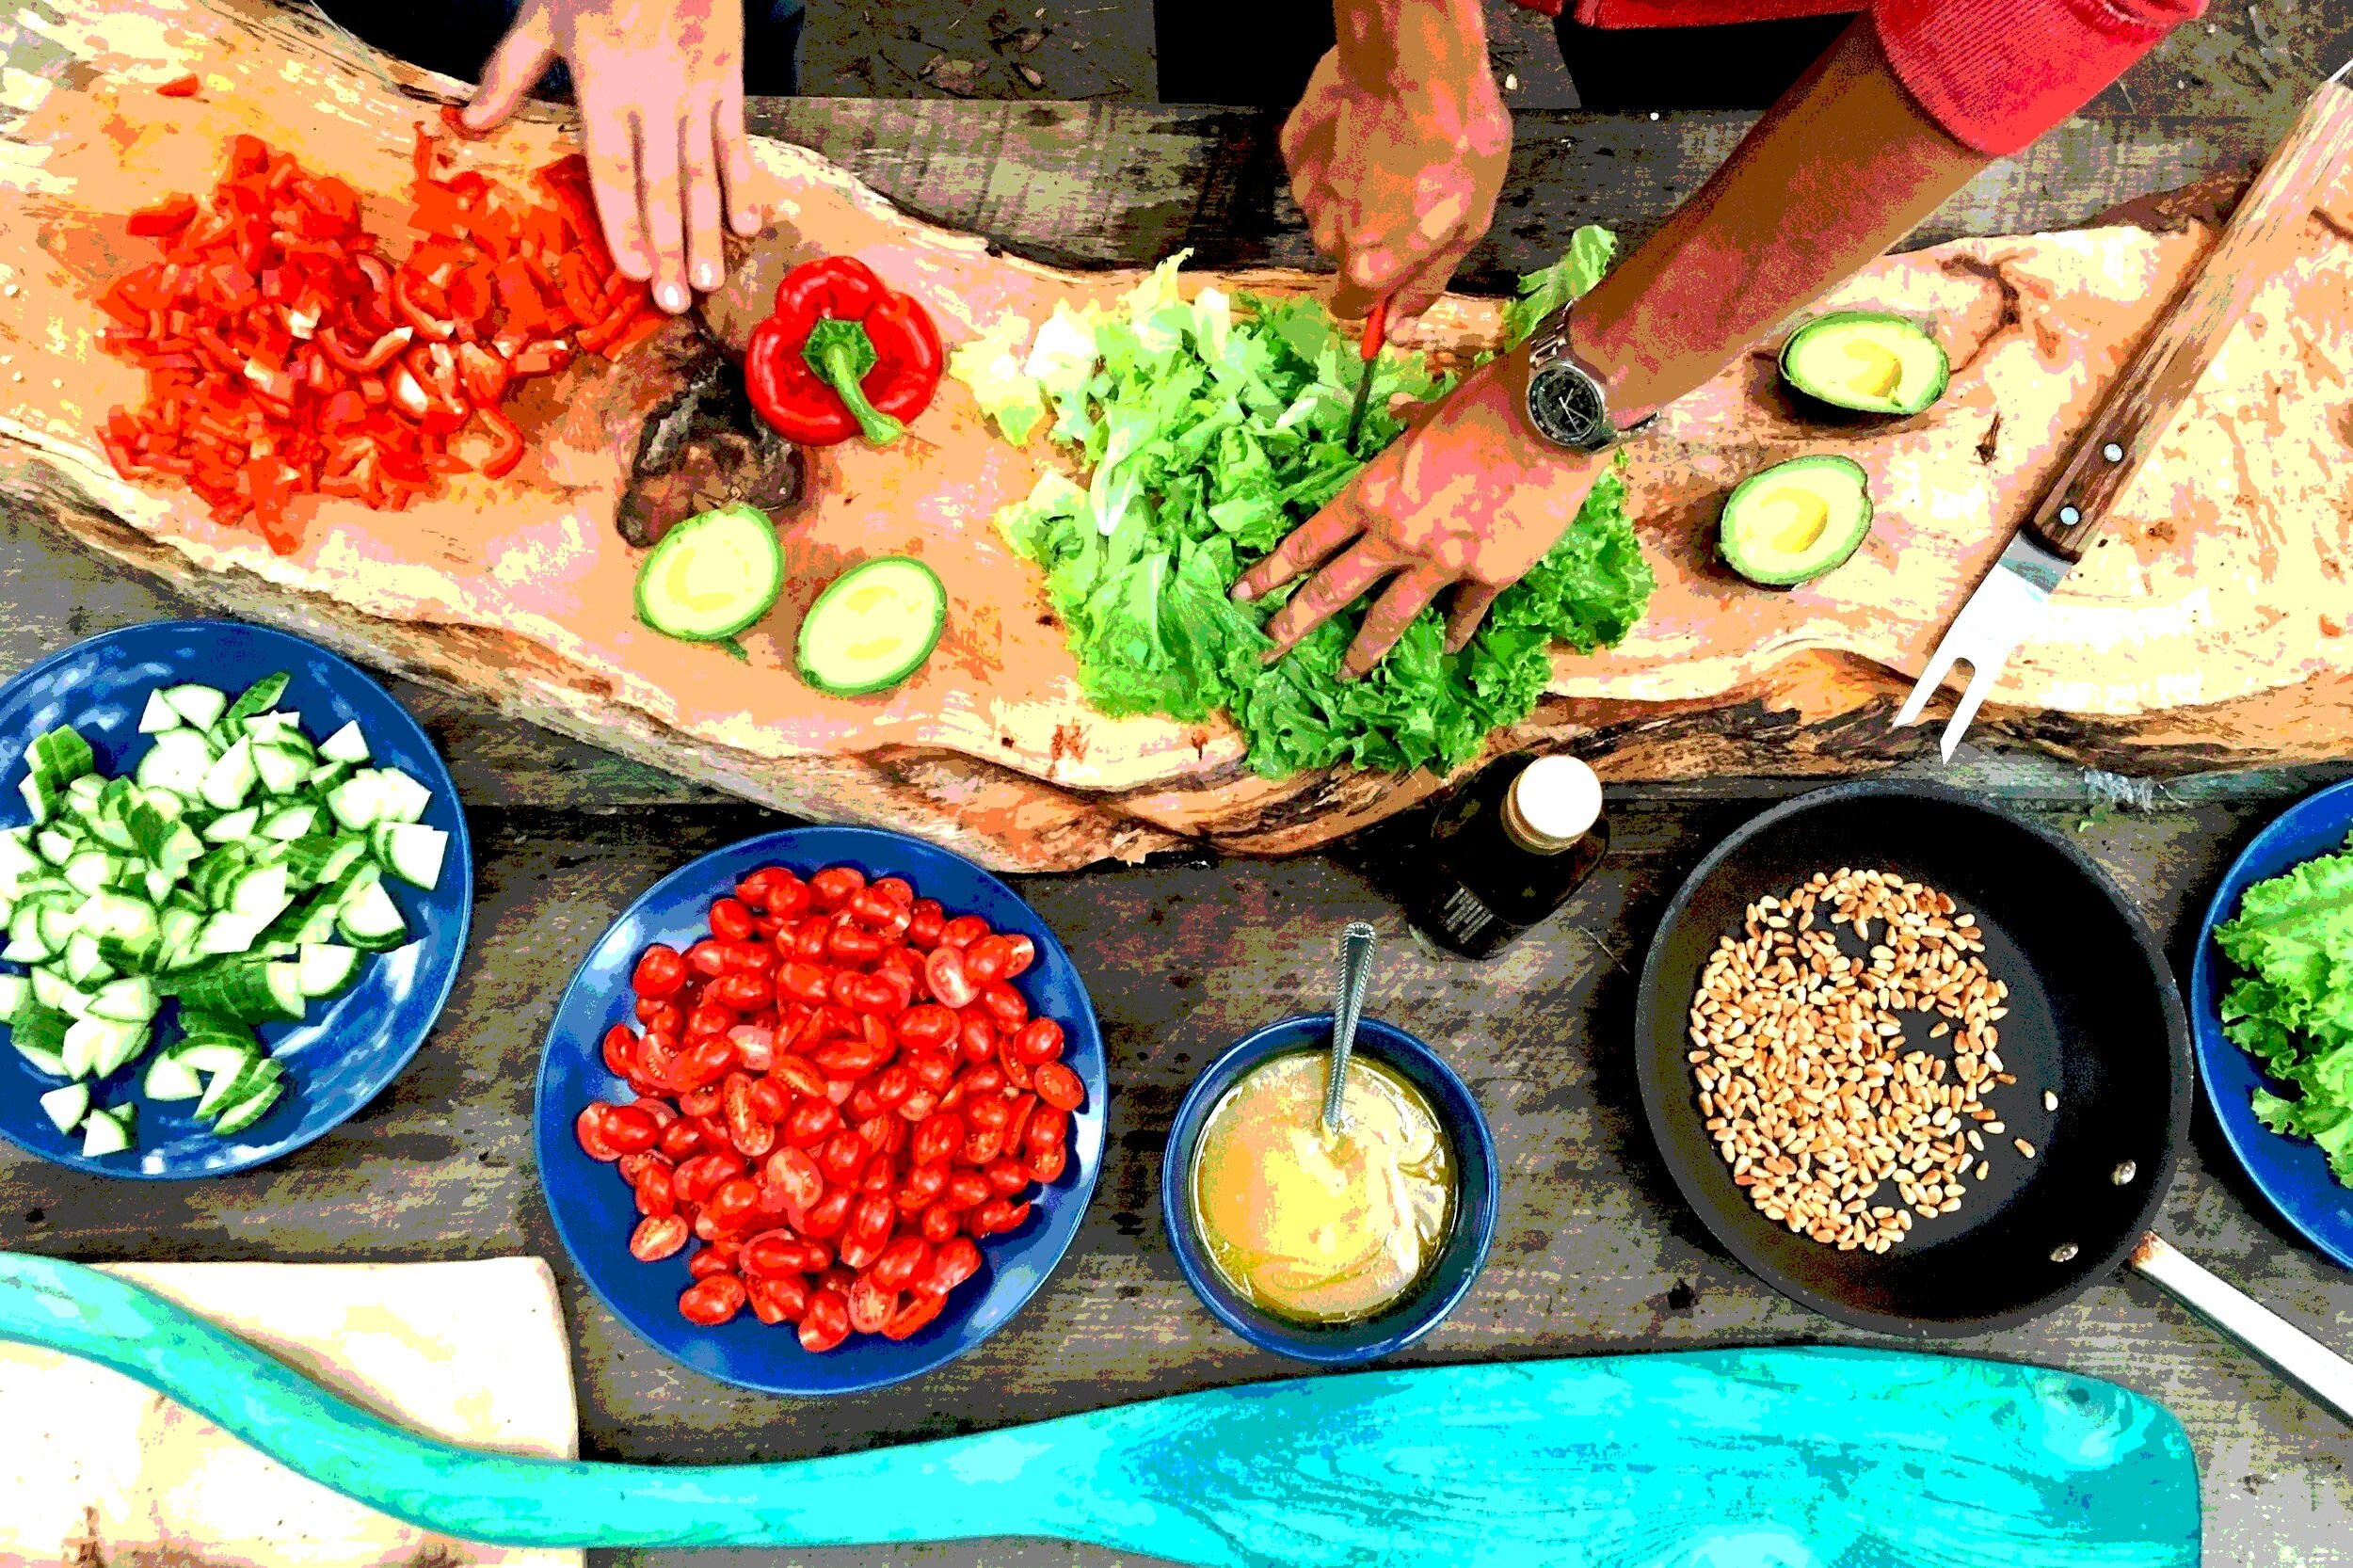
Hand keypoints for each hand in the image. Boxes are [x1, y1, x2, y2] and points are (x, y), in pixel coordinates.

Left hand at [463, 0, 763, 314]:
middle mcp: (654, 93)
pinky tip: (748, 226)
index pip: (612, 166)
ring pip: (702, 171)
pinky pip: (738, 139)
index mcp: (603, 80)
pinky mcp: (730, 77)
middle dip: (668, 246)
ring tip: (708, 281)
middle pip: (661, 183)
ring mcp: (697, 88)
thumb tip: (472, 123)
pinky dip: (745, 183)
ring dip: (707, 230)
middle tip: (675, 302)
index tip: (631, 271)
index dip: (622, 221)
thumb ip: (511, 71)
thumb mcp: (544, 14)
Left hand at [1232, 353, 1606, 674]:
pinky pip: (1464, 612)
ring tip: (1346, 673)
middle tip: (1269, 649)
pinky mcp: (1489, 575)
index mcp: (1372, 494)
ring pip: (1389, 617)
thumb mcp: (1433, 410)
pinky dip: (1456, 630)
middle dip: (1295, 623)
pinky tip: (1447, 647)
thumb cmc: (1487, 402)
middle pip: (1333, 590)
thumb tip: (1396, 413)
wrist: (1550, 418)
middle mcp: (1396, 536)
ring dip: (1363, 650)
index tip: (1243, 595)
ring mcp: (1441, 563)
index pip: (1308, 543)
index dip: (1271, 572)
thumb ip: (1408, 425)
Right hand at [1280, 41, 1509, 337]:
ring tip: (1393, 154)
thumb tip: (1400, 327)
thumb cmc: (1455, 142)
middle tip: (1411, 193)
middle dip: (1371, 233)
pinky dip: (1337, 155)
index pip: (1351, 308)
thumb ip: (1427, 283)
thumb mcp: (1467, 225)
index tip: (1392, 272)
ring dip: (1355, 191)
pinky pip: (1316, 167)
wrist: (1415, 63)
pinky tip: (1367, 130)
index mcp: (1368, 266)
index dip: (1373, 295)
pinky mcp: (1293, 148)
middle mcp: (1327, 237)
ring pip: (1329, 208)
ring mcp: (1305, 190)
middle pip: (1344, 253)